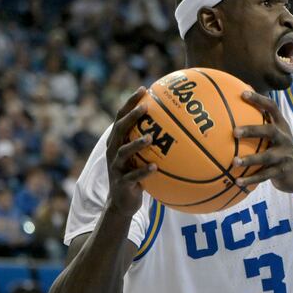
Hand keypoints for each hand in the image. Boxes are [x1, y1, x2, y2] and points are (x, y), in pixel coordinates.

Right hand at [106, 87, 157, 215]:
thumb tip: (178, 125)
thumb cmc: (136, 175)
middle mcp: (114, 151)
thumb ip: (152, 141)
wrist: (122, 203)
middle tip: (145, 106)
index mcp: (118, 141)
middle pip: (120, 129)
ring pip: (124, 152)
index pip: (121, 117)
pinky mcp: (121, 182)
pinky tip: (155, 167)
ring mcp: (116, 167)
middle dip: (131, 116)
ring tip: (150, 137)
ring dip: (137, 144)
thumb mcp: (141, 157)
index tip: (143, 89)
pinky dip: (144, 172)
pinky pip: (133, 176)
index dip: (130, 103)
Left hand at [233, 91, 292, 194]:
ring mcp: (284, 156)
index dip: (259, 100)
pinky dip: (250, 179)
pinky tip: (237, 182)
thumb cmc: (281, 149)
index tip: (242, 94)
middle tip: (234, 132)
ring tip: (234, 162)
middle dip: (252, 130)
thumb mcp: (277, 134)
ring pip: (267, 157)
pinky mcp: (282, 171)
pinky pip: (264, 176)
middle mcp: (284, 139)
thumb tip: (236, 105)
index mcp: (281, 126)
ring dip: (250, 159)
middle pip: (270, 131)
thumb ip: (262, 122)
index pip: (272, 108)